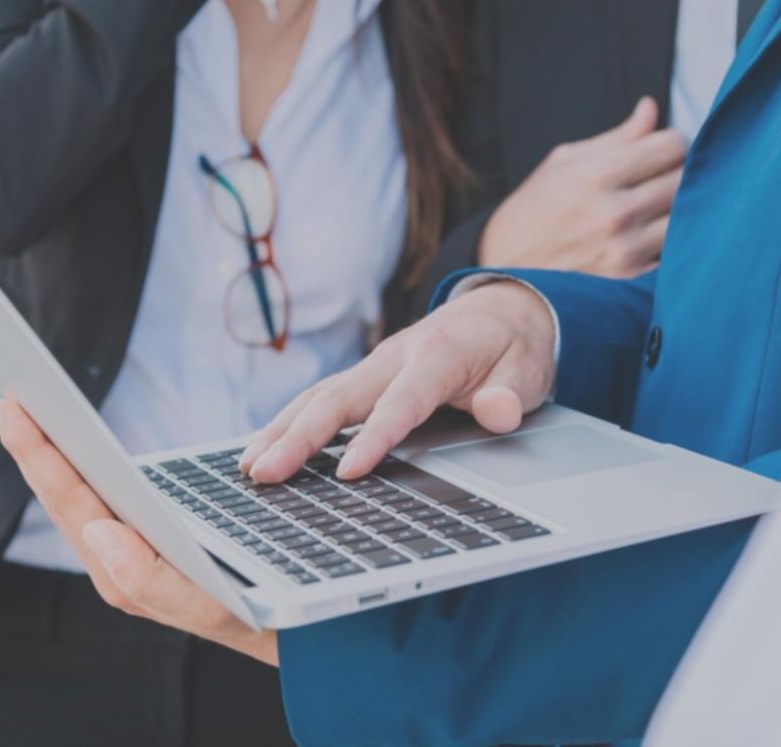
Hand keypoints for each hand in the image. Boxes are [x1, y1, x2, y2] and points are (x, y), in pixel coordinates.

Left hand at [0, 399, 277, 664]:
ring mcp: (131, 562)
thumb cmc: (259, 619)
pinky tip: (74, 455)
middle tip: (1, 399)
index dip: (39, 455)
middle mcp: (119, 570)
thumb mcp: (214, 605)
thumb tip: (96, 530)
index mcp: (128, 577)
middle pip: (65, 502)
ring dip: (49, 460)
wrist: (293, 635)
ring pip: (78, 505)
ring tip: (24, 417)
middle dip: (31, 449)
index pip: (74, 504)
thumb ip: (147, 579)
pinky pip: (101, 508)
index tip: (10, 410)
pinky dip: (81, 474)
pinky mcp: (148, 552)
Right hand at [240, 281, 557, 482]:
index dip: (374, 438)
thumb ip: (512, 393)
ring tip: (249, 467)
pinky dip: (289, 422)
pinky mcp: (366, 377)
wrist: (501, 308)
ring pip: (320, 396)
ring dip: (282, 430)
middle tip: (265, 473)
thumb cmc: (513, 346)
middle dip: (299, 437)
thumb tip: (497, 410)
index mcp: (439, 353)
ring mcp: (376, 365)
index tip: (346, 473)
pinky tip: (262, 448)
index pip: (401, 401)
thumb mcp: (530, 369)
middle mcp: (396, 356)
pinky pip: (321, 398)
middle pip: (340, 397)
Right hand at [480, 97, 685, 277]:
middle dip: (677, 172)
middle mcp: (614, 213)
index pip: (672, 146)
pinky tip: (647, 236)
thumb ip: (616, 138)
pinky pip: (674, 250)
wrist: (506, 274)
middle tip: (658, 178)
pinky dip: (669, 240)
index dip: (670, 142)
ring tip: (654, 207)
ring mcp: (625, 250)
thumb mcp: (564, 162)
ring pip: (686, 215)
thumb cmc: (533, 211)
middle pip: (684, 179)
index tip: (660, 149)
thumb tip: (651, 108)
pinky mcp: (631, 280)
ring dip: (677, 208)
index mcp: (595, 175)